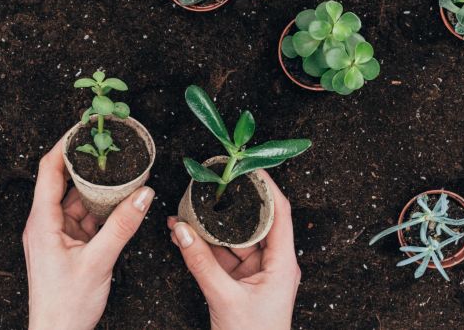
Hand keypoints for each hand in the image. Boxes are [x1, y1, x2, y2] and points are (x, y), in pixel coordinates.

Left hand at [24, 142, 154, 329]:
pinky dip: (100, 210)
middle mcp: (44, 224)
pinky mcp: (65, 246)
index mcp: (42, 222)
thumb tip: (144, 194)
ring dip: (97, 188)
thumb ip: (123, 226)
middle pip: (64, 181)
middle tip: (110, 144)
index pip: (49, 170)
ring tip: (121, 170)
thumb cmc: (66, 305)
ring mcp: (54, 235)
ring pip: (77, 201)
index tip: (83, 126)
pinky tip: (119, 202)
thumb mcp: (100, 261)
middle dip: (87, 164)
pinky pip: (83, 219)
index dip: (64, 144)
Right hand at [168, 171, 300, 329]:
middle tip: (213, 181)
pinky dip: (206, 245)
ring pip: (236, 238)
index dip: (266, 186)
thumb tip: (180, 229)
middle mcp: (274, 264)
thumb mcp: (223, 297)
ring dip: (213, 225)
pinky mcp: (242, 283)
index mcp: (283, 263)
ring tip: (190, 206)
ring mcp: (258, 273)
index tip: (247, 165)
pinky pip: (224, 256)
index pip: (279, 212)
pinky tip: (186, 234)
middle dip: (232, 202)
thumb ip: (200, 261)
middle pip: (255, 221)